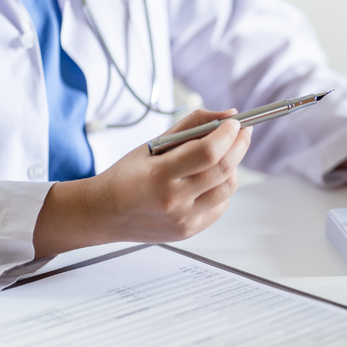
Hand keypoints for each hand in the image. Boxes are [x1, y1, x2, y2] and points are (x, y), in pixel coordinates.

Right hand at [33, 109, 251, 256]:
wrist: (103, 213)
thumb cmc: (127, 176)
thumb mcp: (153, 144)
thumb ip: (192, 125)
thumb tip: (229, 116)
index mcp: (160, 174)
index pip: (208, 152)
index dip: (228, 134)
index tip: (236, 123)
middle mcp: (174, 200)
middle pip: (224, 169)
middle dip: (240, 145)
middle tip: (242, 132)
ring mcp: (183, 219)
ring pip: (228, 188)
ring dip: (232, 167)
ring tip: (222, 156)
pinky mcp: (189, 230)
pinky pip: (221, 205)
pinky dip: (222, 188)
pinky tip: (209, 179)